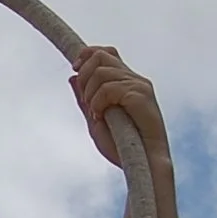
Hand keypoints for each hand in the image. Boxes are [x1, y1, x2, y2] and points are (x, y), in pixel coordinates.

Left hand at [70, 46, 168, 167]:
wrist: (143, 164)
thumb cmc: (122, 147)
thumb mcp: (95, 121)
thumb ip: (85, 100)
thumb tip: (72, 77)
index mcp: (125, 82)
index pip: (106, 53)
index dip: (87, 55)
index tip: (74, 68)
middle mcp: (133, 79)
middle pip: (101, 56)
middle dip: (84, 75)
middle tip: (85, 101)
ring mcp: (138, 85)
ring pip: (101, 72)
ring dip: (90, 94)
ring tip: (96, 115)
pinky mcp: (140, 95)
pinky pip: (108, 88)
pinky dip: (98, 103)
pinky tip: (101, 117)